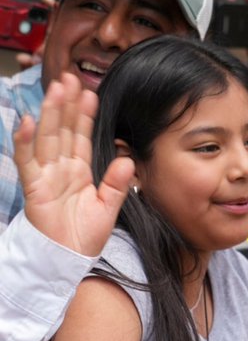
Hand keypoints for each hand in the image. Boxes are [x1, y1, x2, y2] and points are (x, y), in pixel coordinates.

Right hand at [14, 74, 134, 256]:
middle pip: (63, 130)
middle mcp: (61, 169)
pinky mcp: (34, 188)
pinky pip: (28, 162)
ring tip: (56, 89)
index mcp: (79, 171)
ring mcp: (46, 176)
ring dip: (51, 113)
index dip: (84, 114)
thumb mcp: (108, 208)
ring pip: (48, 138)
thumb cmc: (83, 238)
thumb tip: (128, 160)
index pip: (82, 136)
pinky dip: (26, 141)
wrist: (65, 262)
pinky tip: (28, 121)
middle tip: (70, 77)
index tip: (89, 92)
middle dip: (66, 104)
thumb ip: (117, 184)